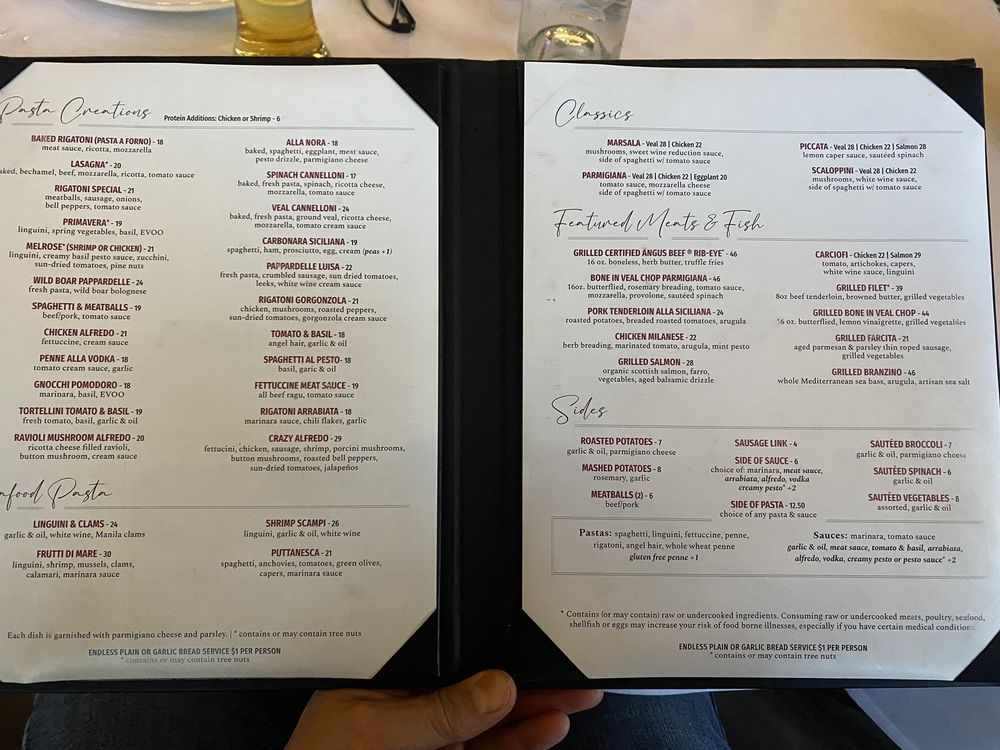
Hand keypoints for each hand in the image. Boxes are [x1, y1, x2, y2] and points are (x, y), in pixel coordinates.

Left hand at [284, 669, 601, 749]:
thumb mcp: (380, 731)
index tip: (535, 643)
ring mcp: (431, 737)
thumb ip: (439, 712)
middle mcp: (412, 701)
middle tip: (573, 672)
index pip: (449, 651)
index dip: (493, 646)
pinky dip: (520, 741)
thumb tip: (497, 686)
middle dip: (528, 679)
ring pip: (493, 720)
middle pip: (480, 684)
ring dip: (534, 712)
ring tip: (574, 699)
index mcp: (388, 676)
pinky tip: (547, 729)